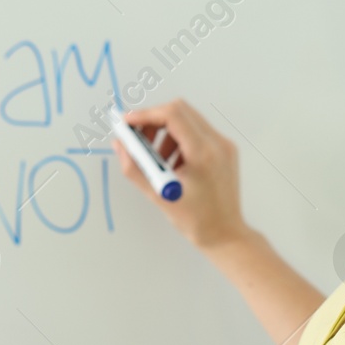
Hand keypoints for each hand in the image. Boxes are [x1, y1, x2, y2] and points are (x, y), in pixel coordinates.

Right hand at [112, 98, 248, 252]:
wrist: (225, 234)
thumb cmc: (196, 220)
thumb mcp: (158, 195)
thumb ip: (134, 168)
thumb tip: (120, 144)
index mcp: (203, 153)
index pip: (173, 115)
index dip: (146, 115)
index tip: (128, 123)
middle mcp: (218, 143)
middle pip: (180, 111)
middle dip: (154, 121)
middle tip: (137, 139)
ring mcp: (224, 145)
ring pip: (188, 120)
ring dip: (165, 133)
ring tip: (157, 160)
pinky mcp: (224, 150)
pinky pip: (197, 132)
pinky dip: (179, 141)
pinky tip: (173, 164)